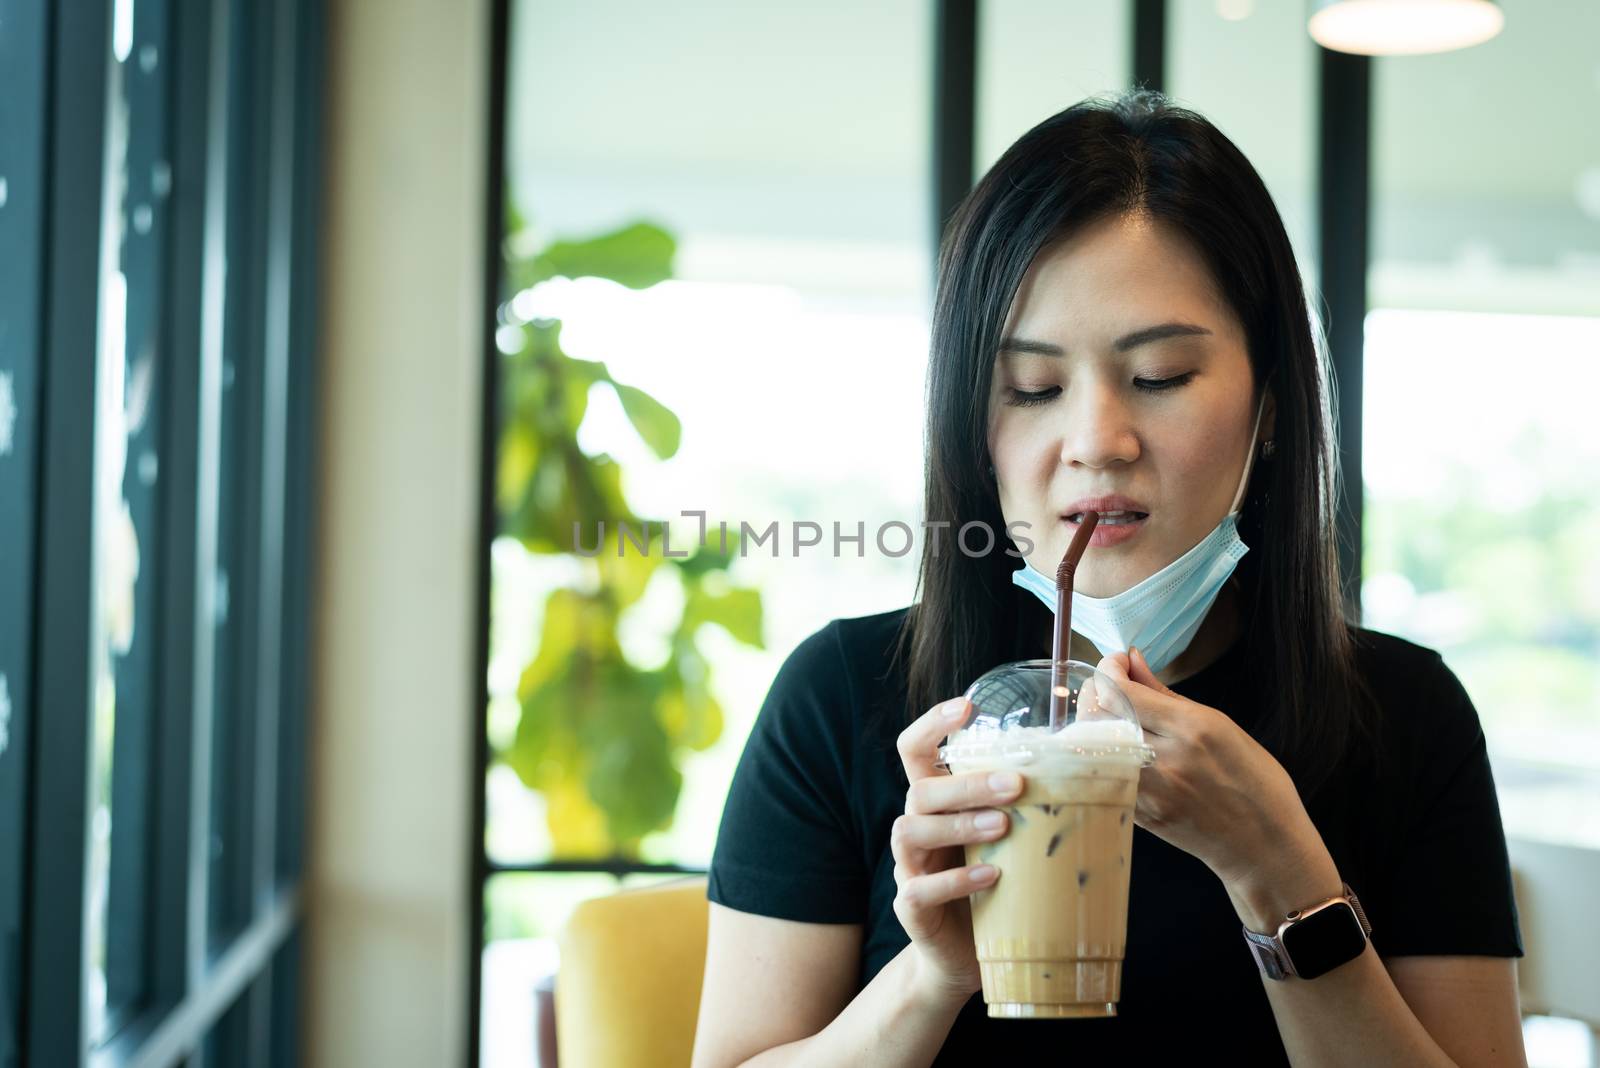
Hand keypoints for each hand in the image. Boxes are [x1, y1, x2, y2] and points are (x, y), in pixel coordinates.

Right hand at [892, 695, 1022, 1002]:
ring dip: (960, 824)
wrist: (966, 956)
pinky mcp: (911, 908)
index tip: (968, 707)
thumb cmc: (996, 884)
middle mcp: (917, 826)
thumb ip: (1028, 806)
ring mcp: (908, 867)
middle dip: (967, 783)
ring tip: (1005, 826)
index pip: (916, 749)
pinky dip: (956, 881)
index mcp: (937, 801)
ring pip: (911, 830)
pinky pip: (920, 888)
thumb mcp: (1010, 838)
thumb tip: (1097, 770)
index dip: (933, 723)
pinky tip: (992, 877)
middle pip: (920, 789)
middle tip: (1016, 784)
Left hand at [1095, 646, 1320, 891]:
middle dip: (1095, 690)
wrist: (1264, 847)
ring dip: (1092, 721)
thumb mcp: (1222, 726)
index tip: (1118, 662)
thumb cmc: (1256, 783)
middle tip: (1110, 685)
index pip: (1122, 690)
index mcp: (1192, 730)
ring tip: (1111, 713)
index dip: (1109, 668)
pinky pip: (1102, 772)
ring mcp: (1148, 791)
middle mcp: (1165, 759)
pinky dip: (1099, 751)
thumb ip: (1167, 694)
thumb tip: (1133, 660)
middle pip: (1097, 714)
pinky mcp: (1138, 814)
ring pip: (1091, 744)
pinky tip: (1114, 743)